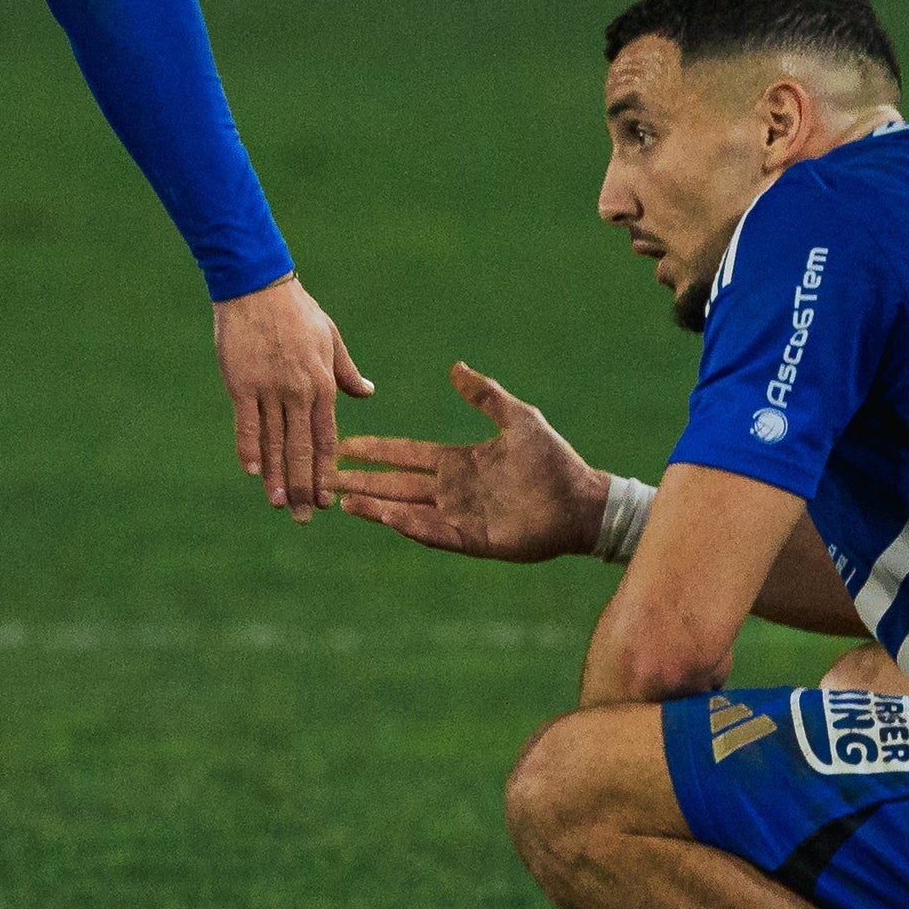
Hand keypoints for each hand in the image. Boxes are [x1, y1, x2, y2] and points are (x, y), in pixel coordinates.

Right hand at [212, 273, 371, 520]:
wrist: (258, 286)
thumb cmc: (297, 311)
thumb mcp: (330, 338)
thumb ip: (346, 372)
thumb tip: (368, 392)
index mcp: (322, 384)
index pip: (326, 439)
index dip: (325, 472)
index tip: (327, 501)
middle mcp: (298, 391)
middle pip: (301, 449)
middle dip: (303, 487)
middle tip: (304, 518)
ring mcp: (269, 389)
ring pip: (274, 442)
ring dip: (276, 477)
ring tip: (278, 505)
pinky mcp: (242, 383)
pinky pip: (246, 423)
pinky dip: (249, 448)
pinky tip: (252, 472)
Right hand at [333, 362, 610, 562]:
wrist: (582, 500)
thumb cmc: (553, 459)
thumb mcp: (517, 418)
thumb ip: (484, 395)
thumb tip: (454, 368)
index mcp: (458, 462)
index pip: (405, 455)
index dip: (375, 451)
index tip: (344, 445)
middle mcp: (453, 491)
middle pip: (396, 485)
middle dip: (362, 482)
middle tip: (326, 477)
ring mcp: (461, 517)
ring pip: (407, 511)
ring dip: (376, 506)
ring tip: (344, 501)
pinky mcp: (474, 540)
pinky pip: (436, 533)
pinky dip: (411, 526)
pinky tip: (387, 518)